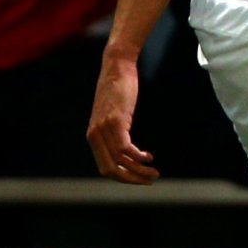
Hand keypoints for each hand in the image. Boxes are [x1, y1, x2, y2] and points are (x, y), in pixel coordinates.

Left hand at [87, 51, 156, 183]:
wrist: (117, 66)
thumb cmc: (118, 89)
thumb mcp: (113, 113)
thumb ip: (114, 130)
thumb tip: (126, 146)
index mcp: (93, 136)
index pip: (105, 168)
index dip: (123, 177)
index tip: (139, 178)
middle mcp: (94, 136)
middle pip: (110, 170)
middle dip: (131, 179)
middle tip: (149, 180)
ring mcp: (103, 129)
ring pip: (120, 161)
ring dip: (138, 171)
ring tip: (154, 172)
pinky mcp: (114, 121)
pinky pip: (124, 148)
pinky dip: (137, 157)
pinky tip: (148, 156)